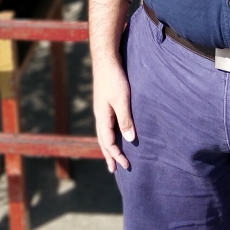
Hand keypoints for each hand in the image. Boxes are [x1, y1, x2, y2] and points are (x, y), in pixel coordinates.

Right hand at [92, 55, 135, 171]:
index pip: (108, 142)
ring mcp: (101, 109)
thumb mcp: (122, 100)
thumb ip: (125, 119)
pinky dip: (110, 134)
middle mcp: (100, 115)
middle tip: (114, 169)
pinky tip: (115, 133)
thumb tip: (129, 139)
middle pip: (103, 140)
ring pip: (103, 133)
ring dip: (108, 146)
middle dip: (109, 155)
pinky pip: (106, 125)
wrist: (106, 60)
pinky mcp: (105, 103)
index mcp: (102, 117)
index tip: (126, 165)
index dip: (117, 155)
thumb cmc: (114, 79)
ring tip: (112, 155)